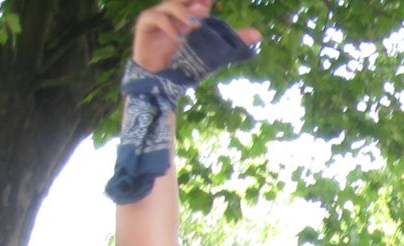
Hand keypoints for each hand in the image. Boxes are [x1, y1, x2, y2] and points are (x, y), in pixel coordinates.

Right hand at [131, 0, 257, 71]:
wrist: (160, 80)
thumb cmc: (185, 64)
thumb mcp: (213, 52)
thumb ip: (233, 40)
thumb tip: (259, 33)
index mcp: (191, 16)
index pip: (201, 0)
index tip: (210, 0)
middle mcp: (175, 14)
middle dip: (193, 0)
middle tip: (204, 4)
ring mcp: (160, 17)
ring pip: (170, 5)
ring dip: (183, 12)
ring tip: (196, 25)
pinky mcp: (145, 25)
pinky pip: (154, 17)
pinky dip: (167, 25)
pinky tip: (178, 38)